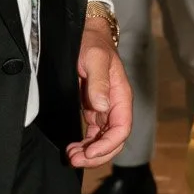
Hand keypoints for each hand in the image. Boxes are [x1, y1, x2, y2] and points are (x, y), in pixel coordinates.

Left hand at [69, 16, 131, 166]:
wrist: (85, 34)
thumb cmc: (92, 44)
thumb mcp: (94, 58)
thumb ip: (99, 81)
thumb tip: (101, 106)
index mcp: (120, 96)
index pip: (122, 129)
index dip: (108, 144)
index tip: (90, 152)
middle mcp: (114, 106)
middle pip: (114, 140)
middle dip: (97, 155)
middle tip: (76, 159)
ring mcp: (104, 109)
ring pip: (103, 140)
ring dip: (90, 153)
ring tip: (71, 157)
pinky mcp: (93, 110)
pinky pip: (93, 134)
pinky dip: (85, 145)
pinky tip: (73, 149)